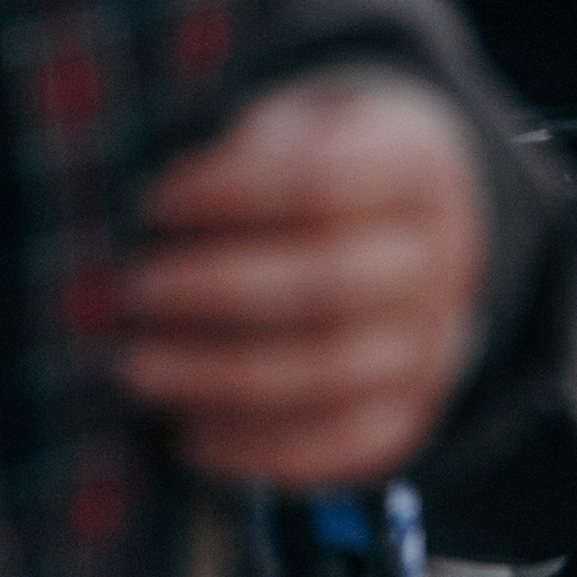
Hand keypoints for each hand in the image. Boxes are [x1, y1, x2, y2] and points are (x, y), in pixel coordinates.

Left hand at [121, 74, 486, 485]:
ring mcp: (431, 342)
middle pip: (324, 284)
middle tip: (135, 292)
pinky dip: (255, 450)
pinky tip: (188, 433)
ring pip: (326, 374)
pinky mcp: (410, 414)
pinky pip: (336, 447)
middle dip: (213, 293)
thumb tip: (159, 217)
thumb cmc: (335, 169)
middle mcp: (440, 258)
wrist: (423, 236)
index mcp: (417, 166)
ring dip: (217, 378)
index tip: (156, 205)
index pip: (321, 183)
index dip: (228, 197)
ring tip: (138, 368)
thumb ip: (249, 156)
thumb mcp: (309, 126)